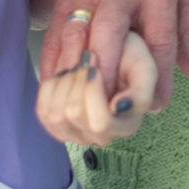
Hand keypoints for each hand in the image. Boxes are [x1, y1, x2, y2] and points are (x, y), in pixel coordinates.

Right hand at [35, 0, 188, 109]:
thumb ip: (188, 30)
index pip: (159, 36)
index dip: (159, 75)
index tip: (158, 106)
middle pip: (110, 33)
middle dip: (111, 74)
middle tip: (116, 113)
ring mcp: (82, 1)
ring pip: (76, 42)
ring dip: (78, 82)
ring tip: (86, 116)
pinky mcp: (57, 12)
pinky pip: (53, 47)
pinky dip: (54, 78)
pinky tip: (58, 105)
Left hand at [37, 32, 157, 146]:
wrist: (114, 52)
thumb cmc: (129, 59)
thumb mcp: (144, 68)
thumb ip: (141, 92)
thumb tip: (116, 109)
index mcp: (127, 125)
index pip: (100, 123)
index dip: (91, 91)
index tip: (95, 67)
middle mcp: (103, 136)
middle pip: (74, 115)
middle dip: (76, 81)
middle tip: (86, 61)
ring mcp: (78, 135)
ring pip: (56, 116)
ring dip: (63, 83)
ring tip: (77, 68)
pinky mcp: (57, 127)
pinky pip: (43, 112)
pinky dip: (50, 88)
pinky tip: (64, 76)